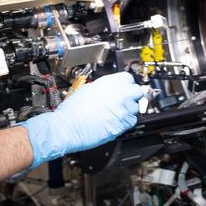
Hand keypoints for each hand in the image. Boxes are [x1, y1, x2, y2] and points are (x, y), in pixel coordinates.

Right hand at [18, 73, 145, 167]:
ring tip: (116, 113)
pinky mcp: (124, 124)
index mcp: (110, 82)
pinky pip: (132, 121)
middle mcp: (120, 94)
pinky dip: (127, 121)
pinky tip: (115, 121)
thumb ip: (104, 88)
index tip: (124, 88)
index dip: (126, 84)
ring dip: (128, 109)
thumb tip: (109, 90)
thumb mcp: (88, 89)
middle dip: (132, 95)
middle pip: (137, 91)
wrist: (68, 127)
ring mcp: (123, 109)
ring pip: (135, 107)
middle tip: (124, 100)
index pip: (129, 78)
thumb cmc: (73, 110)